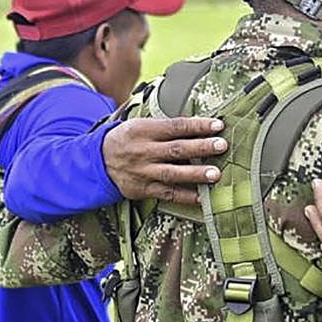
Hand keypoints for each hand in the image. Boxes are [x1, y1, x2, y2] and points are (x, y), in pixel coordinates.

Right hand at [102, 117, 226, 203]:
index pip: (175, 126)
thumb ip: (165, 127)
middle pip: (177, 149)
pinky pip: (167, 194)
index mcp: (144, 130)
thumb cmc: (127, 139)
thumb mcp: (140, 125)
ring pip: (173, 173)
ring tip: (215, 174)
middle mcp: (144, 151)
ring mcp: (144, 172)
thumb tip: (199, 127)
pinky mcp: (143, 189)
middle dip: (201, 147)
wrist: (99, 161)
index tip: (218, 124)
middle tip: (222, 145)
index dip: (198, 125)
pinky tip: (201, 197)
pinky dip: (185, 197)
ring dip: (195, 174)